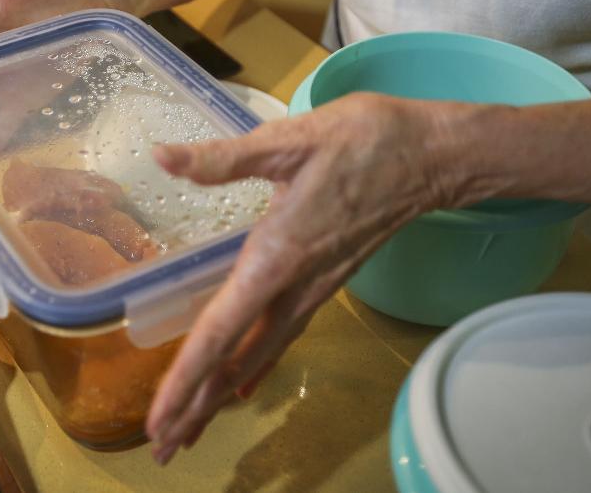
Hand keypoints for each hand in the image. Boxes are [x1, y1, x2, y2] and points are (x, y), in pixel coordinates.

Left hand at [143, 92, 463, 463]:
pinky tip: (241, 385)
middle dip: (197, 407)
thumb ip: (223, 158)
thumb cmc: (363, 142)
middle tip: (162, 449)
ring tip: (189, 430)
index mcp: (276, 258)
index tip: (159, 421)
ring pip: (258, 357)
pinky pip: (280, 339)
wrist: (432, 156)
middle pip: (236, 363)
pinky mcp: (323, 282)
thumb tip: (163, 157)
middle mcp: (294, 287)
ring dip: (220, 395)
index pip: (221, 333)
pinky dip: (253, 367)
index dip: (187, 379)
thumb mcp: (289, 141)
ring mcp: (312, 290)